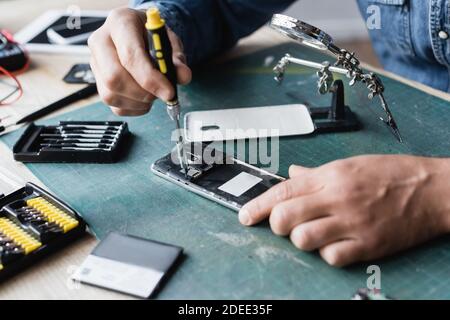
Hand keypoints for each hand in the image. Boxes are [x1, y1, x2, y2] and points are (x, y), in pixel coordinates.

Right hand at [88, 8, 191, 115]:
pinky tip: (145, 99)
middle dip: (143, 93)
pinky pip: (113, 104)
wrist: (139, 32)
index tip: (169, 92)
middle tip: (162, 94)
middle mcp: (101, 41)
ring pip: (111, 94)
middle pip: (114, 77)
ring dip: (139, 102)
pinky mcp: (97, 81)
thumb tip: (183, 76)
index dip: (150, 79)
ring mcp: (95, 63)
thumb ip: (177, 58)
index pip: (130, 56)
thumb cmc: (152, 35)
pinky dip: (134, 108)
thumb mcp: (169, 40)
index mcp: (120, 23)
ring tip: (154, 93)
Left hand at [239, 155, 449, 266]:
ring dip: (300, 239)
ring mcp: (353, 223)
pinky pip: (331, 257)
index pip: (282, 191)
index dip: (258, 205)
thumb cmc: (392, 174)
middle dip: (276, 224)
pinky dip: (327, 255)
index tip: (245, 216)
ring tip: (311, 234)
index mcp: (331, 176)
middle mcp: (337, 198)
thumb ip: (316, 174)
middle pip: (285, 217)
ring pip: (303, 239)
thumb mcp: (350, 164)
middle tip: (284, 224)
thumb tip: (292, 175)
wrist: (432, 190)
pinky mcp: (369, 245)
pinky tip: (335, 246)